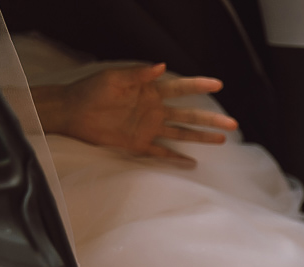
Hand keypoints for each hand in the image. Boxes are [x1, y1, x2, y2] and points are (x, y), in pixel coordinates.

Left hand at [34, 63, 238, 164]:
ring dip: (201, 137)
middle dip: (210, 119)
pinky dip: (176, 158)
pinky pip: (161, 153)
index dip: (199, 85)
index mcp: (150, 92)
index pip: (180, 88)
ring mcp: (148, 129)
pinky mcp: (138, 145)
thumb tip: (162, 66)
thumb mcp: (114, 78)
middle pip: (188, 115)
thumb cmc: (90, 90)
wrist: (71, 112)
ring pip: (181, 133)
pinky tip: (192, 163)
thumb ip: (138, 74)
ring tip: (222, 140)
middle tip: (232, 123)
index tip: (218, 84)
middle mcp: (154, 111)